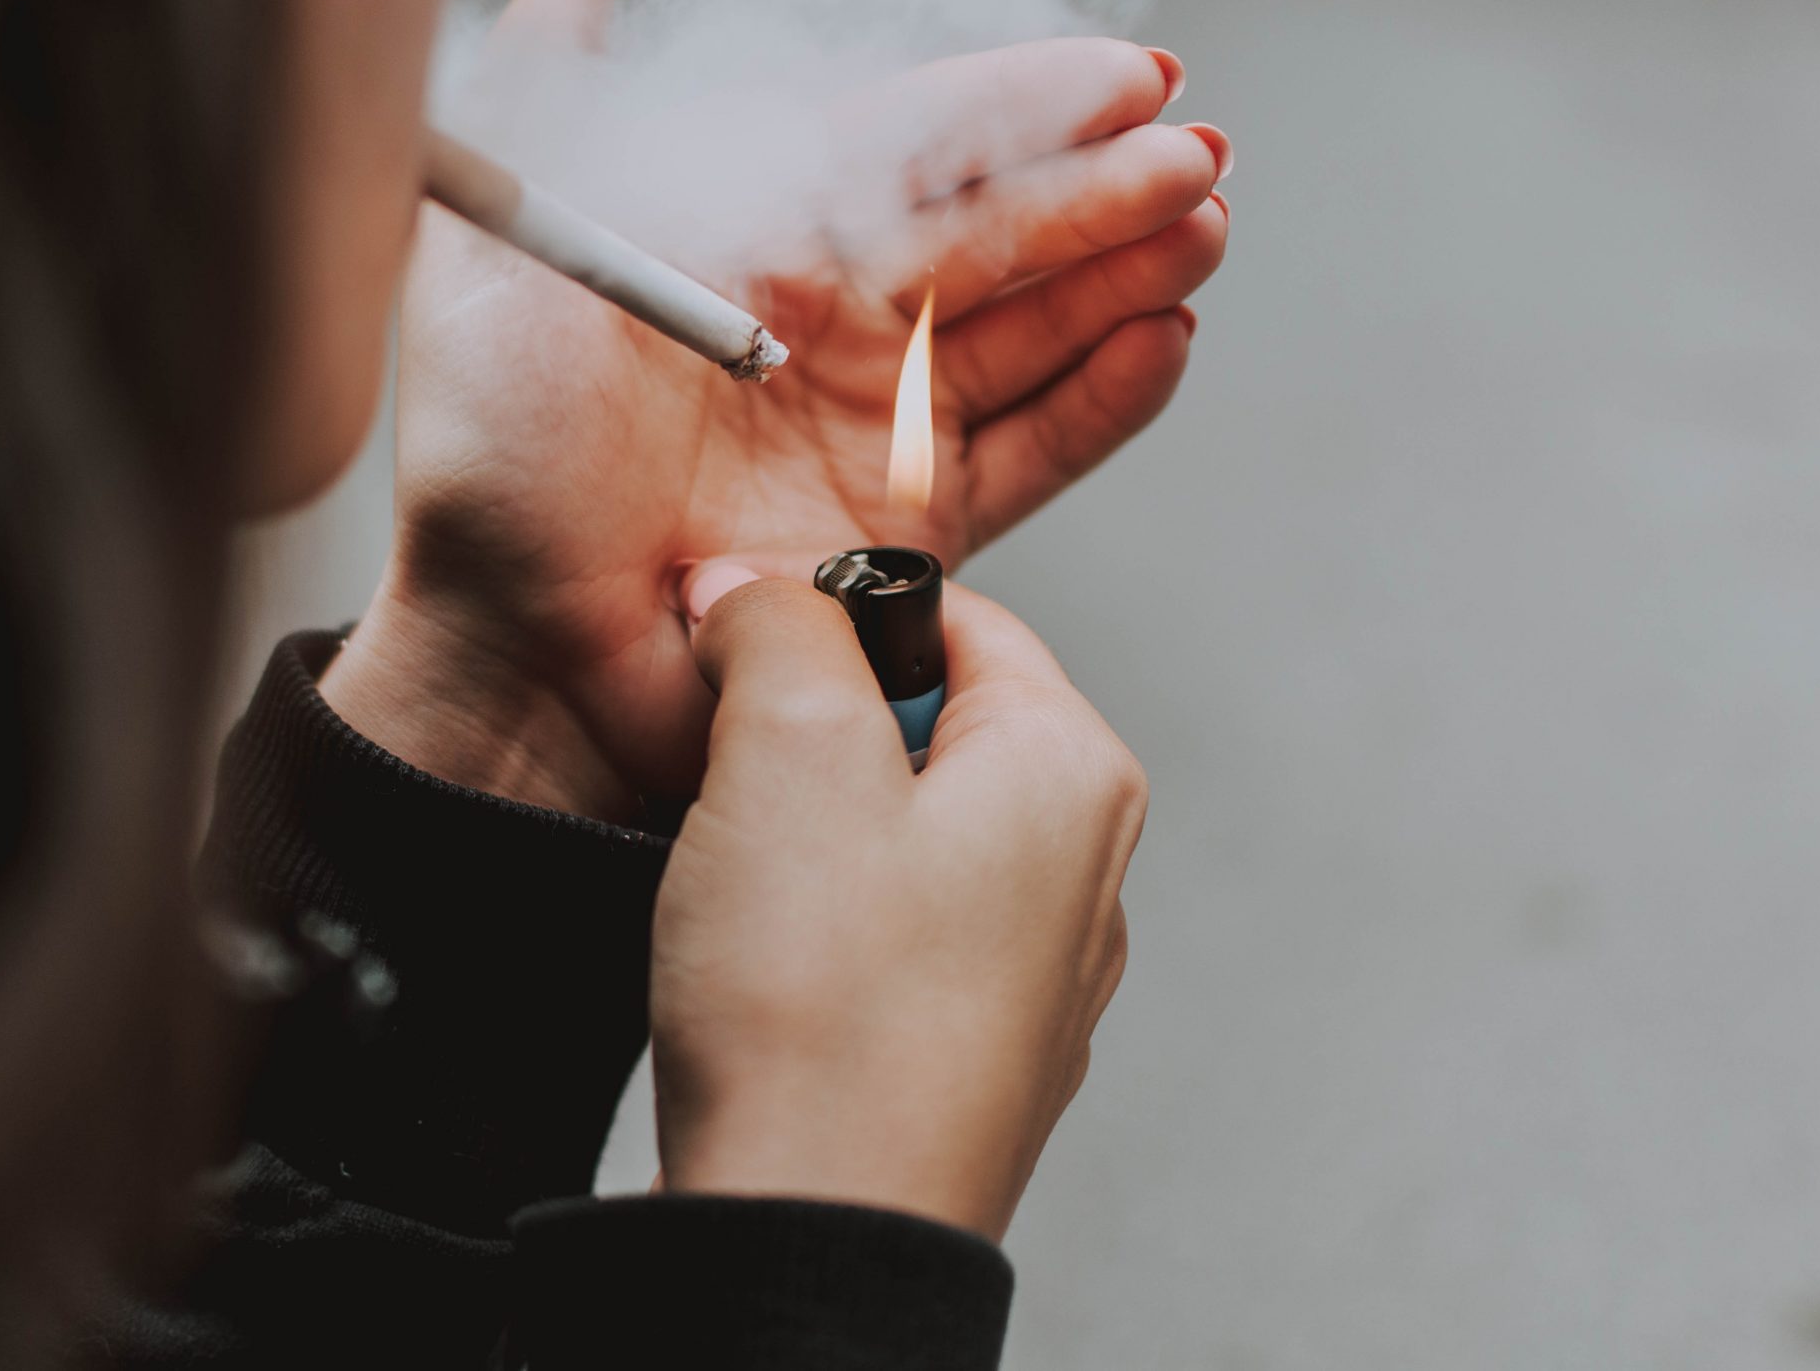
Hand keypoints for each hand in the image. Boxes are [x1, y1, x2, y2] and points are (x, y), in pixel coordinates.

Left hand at [322, 0, 1227, 813]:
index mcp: (743, 235)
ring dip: (1121, 275)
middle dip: (1098, 185)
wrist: (514, 651)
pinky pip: (1031, 450)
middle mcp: (819, 322)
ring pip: (1027, 330)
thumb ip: (557, 77)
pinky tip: (1165, 338)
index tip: (1121, 73)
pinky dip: (1104, 400)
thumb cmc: (490, 453)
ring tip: (1203, 227)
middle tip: (1195, 152)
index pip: (905, 143)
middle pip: (988, 233)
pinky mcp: (908, 531)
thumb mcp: (509, 239)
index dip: (1015, 104)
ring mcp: (870, 425)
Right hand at [648, 572, 1142, 1240]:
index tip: (743, 653)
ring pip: (893, 830)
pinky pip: (883, 935)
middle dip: (808, 732)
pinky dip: (814, 929)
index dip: (827, 615)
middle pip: (922, 722)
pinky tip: (765, 972)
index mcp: (1073, 772)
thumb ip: (779, 624)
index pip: (954, 615)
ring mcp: (1033, 973)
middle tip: (736, 782)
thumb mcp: (787, 748)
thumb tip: (756, 586)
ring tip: (746, 890)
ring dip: (800, 833)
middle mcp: (1083, 870)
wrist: (815, 1233)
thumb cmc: (824, 1010)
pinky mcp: (971, 1051)